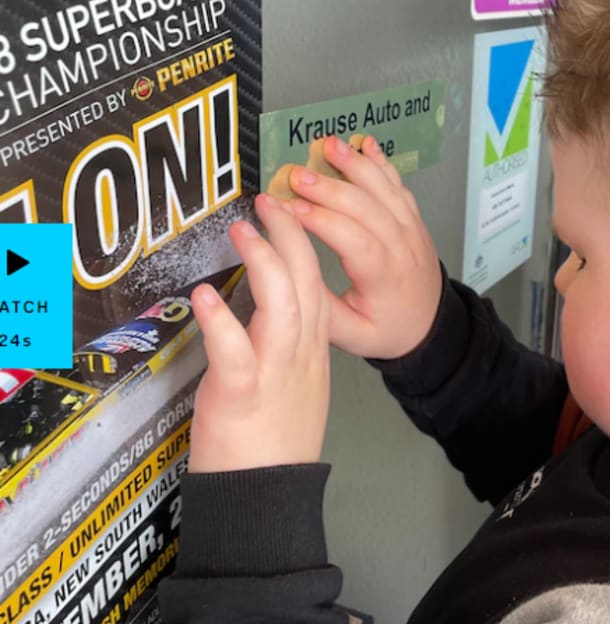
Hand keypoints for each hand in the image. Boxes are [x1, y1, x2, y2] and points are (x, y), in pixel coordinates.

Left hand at [188, 193, 330, 472]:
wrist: (268, 495)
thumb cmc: (274, 444)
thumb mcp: (296, 385)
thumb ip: (285, 345)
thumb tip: (262, 312)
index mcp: (313, 350)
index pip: (317, 285)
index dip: (302, 244)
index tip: (287, 213)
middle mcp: (302, 354)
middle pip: (307, 282)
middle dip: (290, 235)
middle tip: (269, 201)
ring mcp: (276, 372)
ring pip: (282, 306)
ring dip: (264, 262)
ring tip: (244, 229)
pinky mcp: (244, 394)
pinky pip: (236, 351)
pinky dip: (222, 321)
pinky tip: (207, 296)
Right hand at [282, 135, 442, 359]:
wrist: (430, 326)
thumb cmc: (388, 329)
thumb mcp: (350, 334)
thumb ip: (319, 305)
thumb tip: (286, 271)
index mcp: (384, 278)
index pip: (353, 241)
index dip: (319, 220)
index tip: (286, 208)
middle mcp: (401, 248)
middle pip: (366, 208)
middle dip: (328, 187)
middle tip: (295, 175)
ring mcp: (410, 229)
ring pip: (384, 189)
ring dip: (354, 165)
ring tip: (328, 146)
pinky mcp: (412, 219)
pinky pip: (398, 185)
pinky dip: (381, 162)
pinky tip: (364, 145)